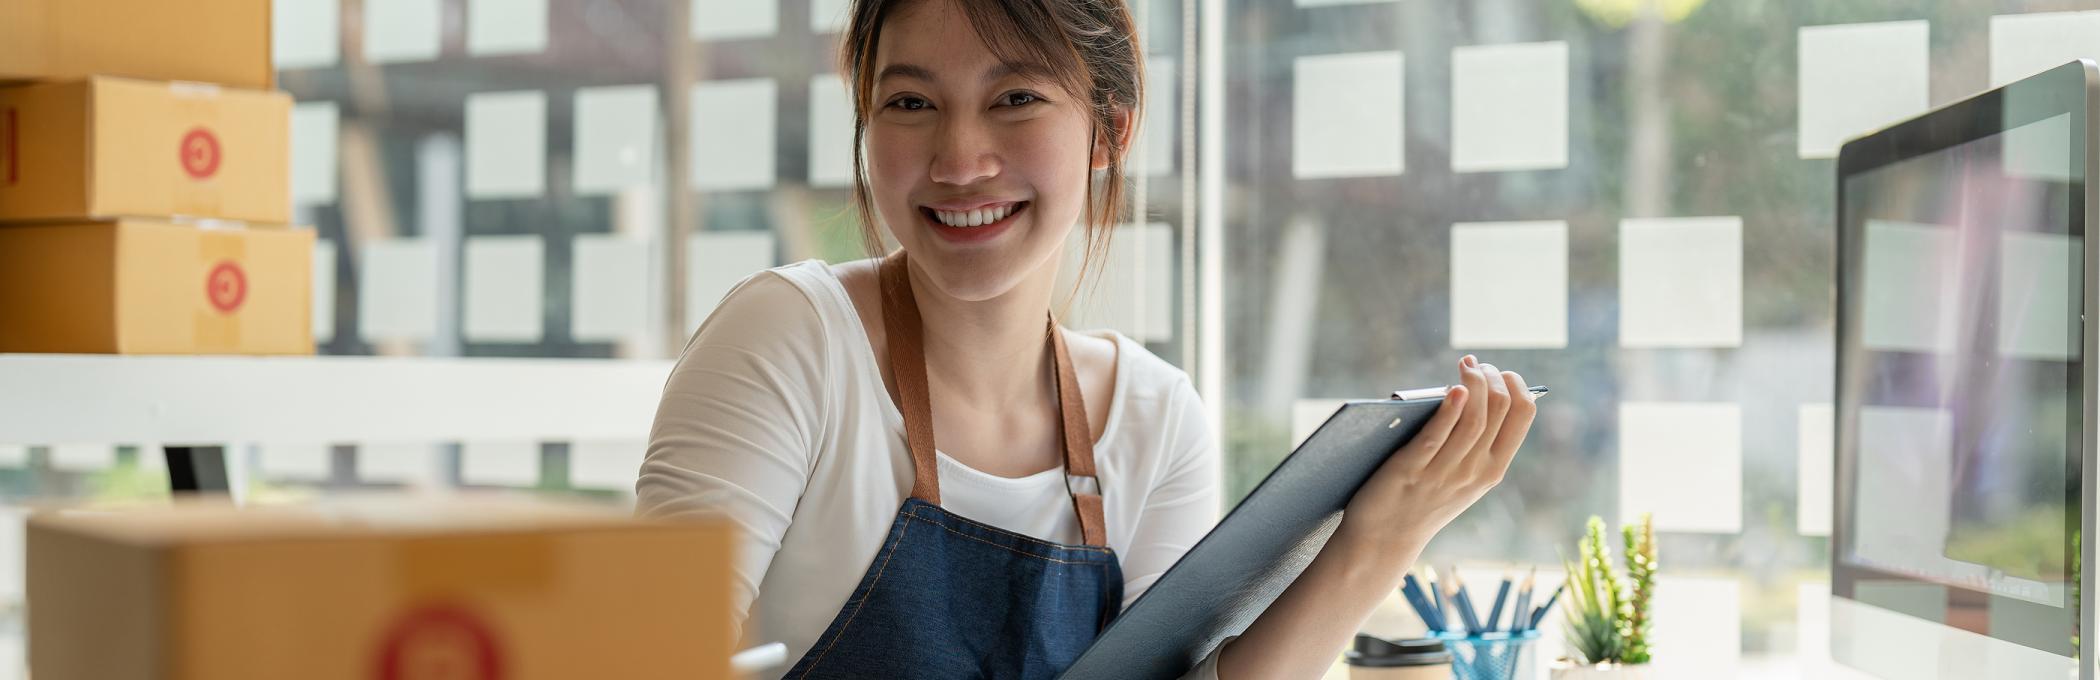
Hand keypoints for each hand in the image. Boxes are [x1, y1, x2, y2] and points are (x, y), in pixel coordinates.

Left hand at [1335, 355, 1537, 554]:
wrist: (1386, 537)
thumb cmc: (1423, 497)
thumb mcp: (1462, 475)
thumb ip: (1474, 441)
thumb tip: (1473, 387)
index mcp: (1493, 469)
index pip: (1523, 414)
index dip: (1516, 383)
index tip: (1500, 370)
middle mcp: (1475, 471)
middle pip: (1500, 408)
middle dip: (1491, 376)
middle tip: (1474, 364)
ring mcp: (1445, 472)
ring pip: (1474, 418)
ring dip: (1472, 382)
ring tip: (1466, 365)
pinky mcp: (1412, 469)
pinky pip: (1437, 435)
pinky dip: (1450, 409)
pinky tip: (1454, 390)